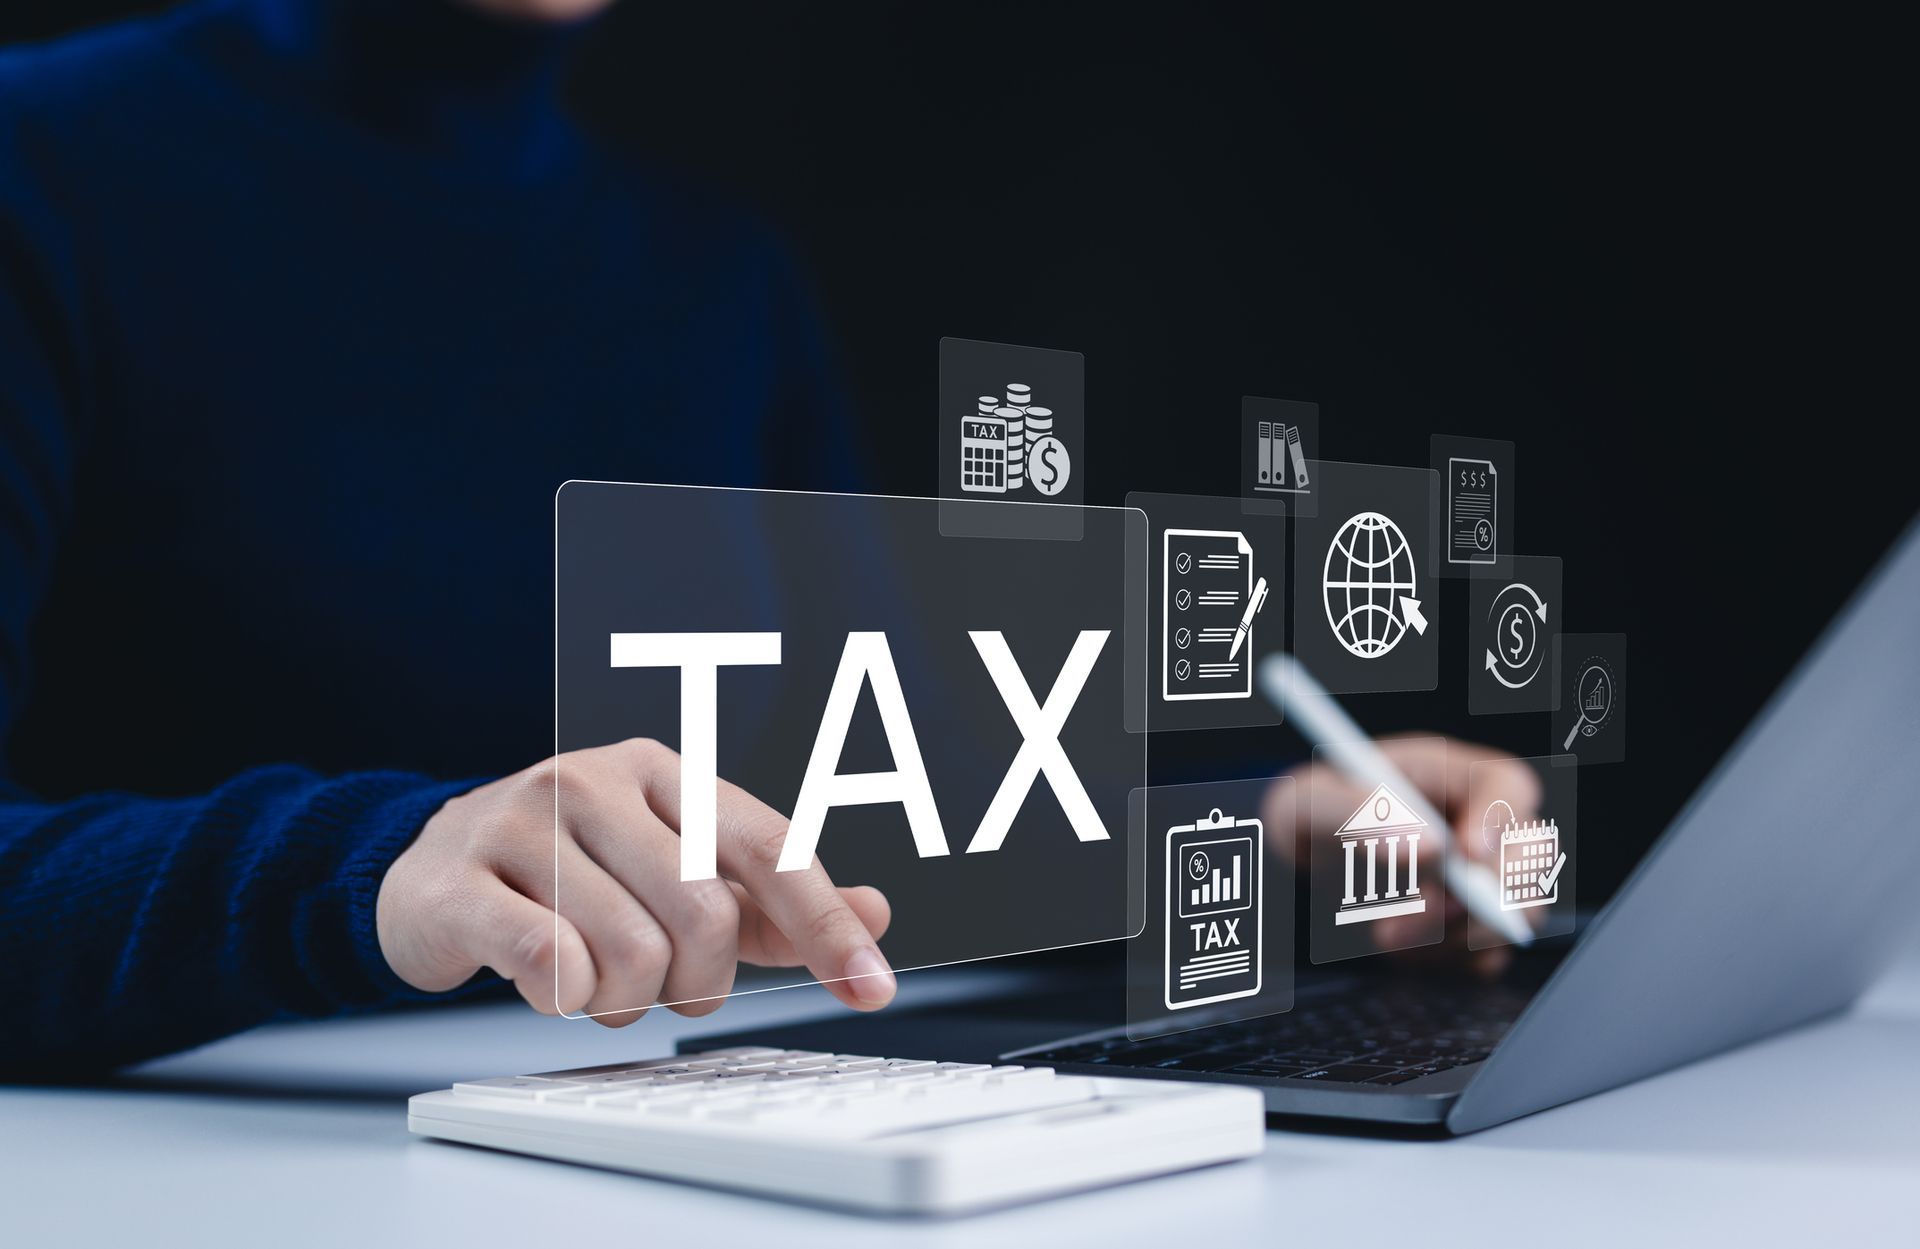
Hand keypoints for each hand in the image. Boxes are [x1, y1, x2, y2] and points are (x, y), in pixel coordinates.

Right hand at [376, 738, 893, 1024]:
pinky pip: (547, 964)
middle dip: (699, 981)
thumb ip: (773, 903)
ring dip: (625, 1000)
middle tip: (666, 987)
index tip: (873, 989)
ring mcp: (522, 821)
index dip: (827, 924)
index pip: (772, 847)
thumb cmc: (572, 872)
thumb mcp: (678, 873)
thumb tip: (876, 917)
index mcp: (665, 771)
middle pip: (705, 913)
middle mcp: (596, 780)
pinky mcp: (459, 878)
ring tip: (597, 985)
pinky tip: (547, 984)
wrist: (427, 866)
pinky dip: (563, 999)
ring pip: (630, 951)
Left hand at [1263, 734, 1541, 973]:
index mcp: (1448, 773)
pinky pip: (1486, 956)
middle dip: (1480, 894)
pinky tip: (1399, 941)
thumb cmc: (1309, 813)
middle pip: (1531, 856)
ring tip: (1385, 929)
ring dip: (1451, 934)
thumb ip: (1361, 813)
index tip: (1466, 853)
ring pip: (1514, 914)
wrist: (1300, 859)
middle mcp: (1477, 822)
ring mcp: (1481, 876)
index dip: (1501, 818)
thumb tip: (1427, 845)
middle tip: (1416, 911)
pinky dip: (1443, 959)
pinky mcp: (1470, 923)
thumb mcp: (1312, 801)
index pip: (1508, 785)